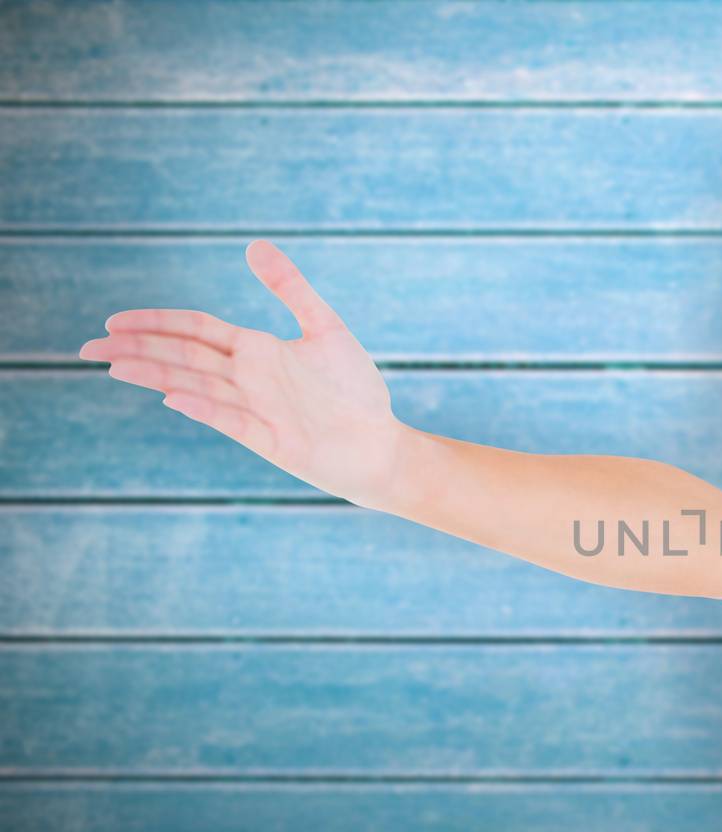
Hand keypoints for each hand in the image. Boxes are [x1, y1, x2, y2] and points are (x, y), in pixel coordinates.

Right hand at [81, 239, 407, 507]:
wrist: (383, 445)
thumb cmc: (356, 390)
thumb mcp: (326, 328)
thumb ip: (291, 288)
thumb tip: (254, 244)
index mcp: (257, 352)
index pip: (194, 331)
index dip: (155, 323)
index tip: (112, 321)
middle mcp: (249, 379)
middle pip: (183, 357)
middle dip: (137, 350)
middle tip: (86, 348)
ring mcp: (257, 410)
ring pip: (196, 386)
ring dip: (155, 375)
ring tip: (113, 366)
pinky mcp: (273, 441)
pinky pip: (233, 420)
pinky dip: (204, 407)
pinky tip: (173, 397)